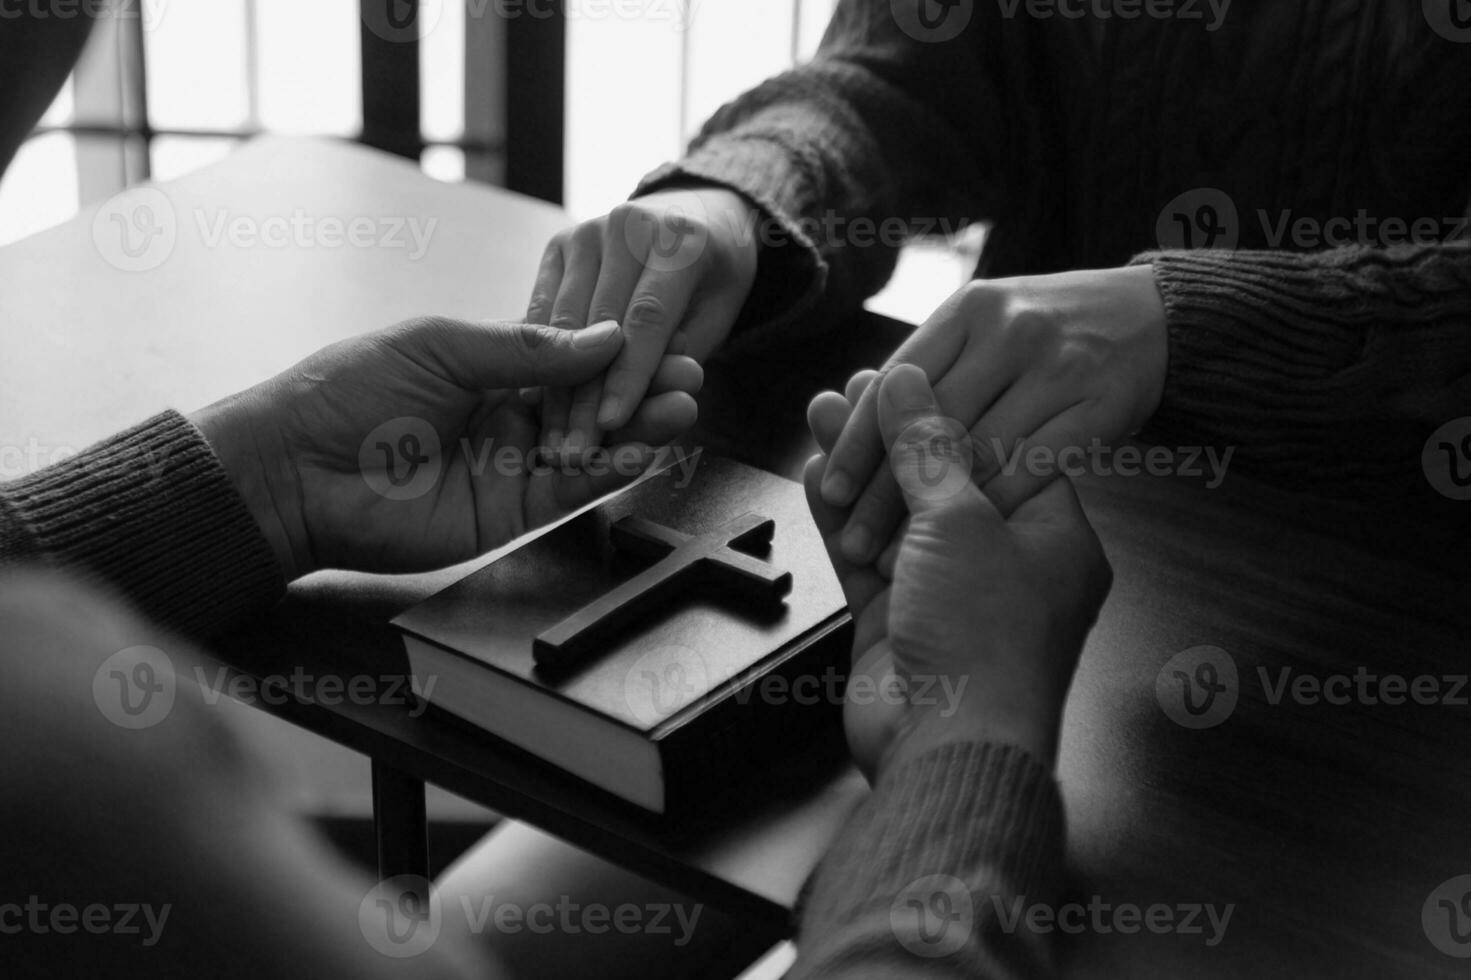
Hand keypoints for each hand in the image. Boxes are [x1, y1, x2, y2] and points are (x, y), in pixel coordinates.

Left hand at [193, 316, 700, 579]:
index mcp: (487, 369)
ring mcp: (509, 468)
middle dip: (642, 389)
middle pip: (591, 404)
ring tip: (685, 405)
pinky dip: (610, 469)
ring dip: (640, 428)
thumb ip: (524, 348)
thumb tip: (599, 338)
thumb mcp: (441, 345)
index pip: (569, 360)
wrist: (294, 471)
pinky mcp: (507, 514)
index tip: (660, 337)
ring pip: (590, 447)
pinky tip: (648, 447)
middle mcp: (505, 419)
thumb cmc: (345, 394)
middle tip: (690, 373)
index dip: (615, 352)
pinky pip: (569, 490)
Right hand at [527, 186, 758, 458]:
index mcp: (679, 240)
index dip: (629, 375)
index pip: (648, 319)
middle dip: (586, 394)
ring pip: (563, 321)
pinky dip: (537, 356)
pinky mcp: (558, 245)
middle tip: (576, 450)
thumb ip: (682, 351)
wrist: (692, 213)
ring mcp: (587, 232)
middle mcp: (628, 226)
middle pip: (599, 324)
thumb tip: (648, 397)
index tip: (612, 425)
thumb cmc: (712, 278)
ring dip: (554, 385)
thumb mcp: (716, 315)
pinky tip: (531, 401)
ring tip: (552, 438)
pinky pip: (542, 309)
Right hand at [805, 365, 1112, 778]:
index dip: (952, 410)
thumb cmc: (985, 638)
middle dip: (894, 434)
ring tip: (820, 413)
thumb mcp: (961, 520)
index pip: (1002, 451)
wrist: (948, 743)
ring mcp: (946, 595)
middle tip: (854, 388)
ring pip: (896, 515)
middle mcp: (1003, 563)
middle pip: (942, 480)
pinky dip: (839, 519)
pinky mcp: (897, 622)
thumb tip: (906, 383)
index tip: (910, 373)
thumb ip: (926, 448)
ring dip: (858, 468)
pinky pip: (864, 558)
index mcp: (1052, 535)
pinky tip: (813, 474)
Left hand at [818, 265, 1167, 563]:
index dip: (860, 439)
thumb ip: (933, 368)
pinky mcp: (1103, 405)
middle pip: (932, 423)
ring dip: (935, 513)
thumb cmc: (1051, 331)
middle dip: (887, 490)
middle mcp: (1012, 331)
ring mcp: (1061, 367)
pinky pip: (1037, 466)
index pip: (898, 382)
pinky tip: (965, 541)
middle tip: (856, 537)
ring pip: (981, 451)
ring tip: (896, 555)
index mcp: (970, 310)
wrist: (1156, 314)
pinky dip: (996, 507)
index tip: (832, 488)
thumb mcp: (986, 326)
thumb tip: (855, 410)